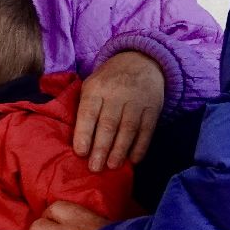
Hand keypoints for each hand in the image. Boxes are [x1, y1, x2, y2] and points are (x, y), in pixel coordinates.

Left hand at [74, 51, 164, 169]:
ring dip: (120, 150)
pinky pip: (147, 130)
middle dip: (101, 148)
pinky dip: (141, 147)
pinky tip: (133, 160)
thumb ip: (84, 107)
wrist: (141, 61)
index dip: (84, 133)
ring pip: (128, 129)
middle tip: (95, 168)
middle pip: (109, 124)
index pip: (89, 112)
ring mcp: (136, 101)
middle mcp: (117, 94)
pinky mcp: (152, 108)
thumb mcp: (92, 84)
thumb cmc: (109, 80)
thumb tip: (77, 139)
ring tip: (112, 167)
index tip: (80, 153)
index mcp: (97, 88)